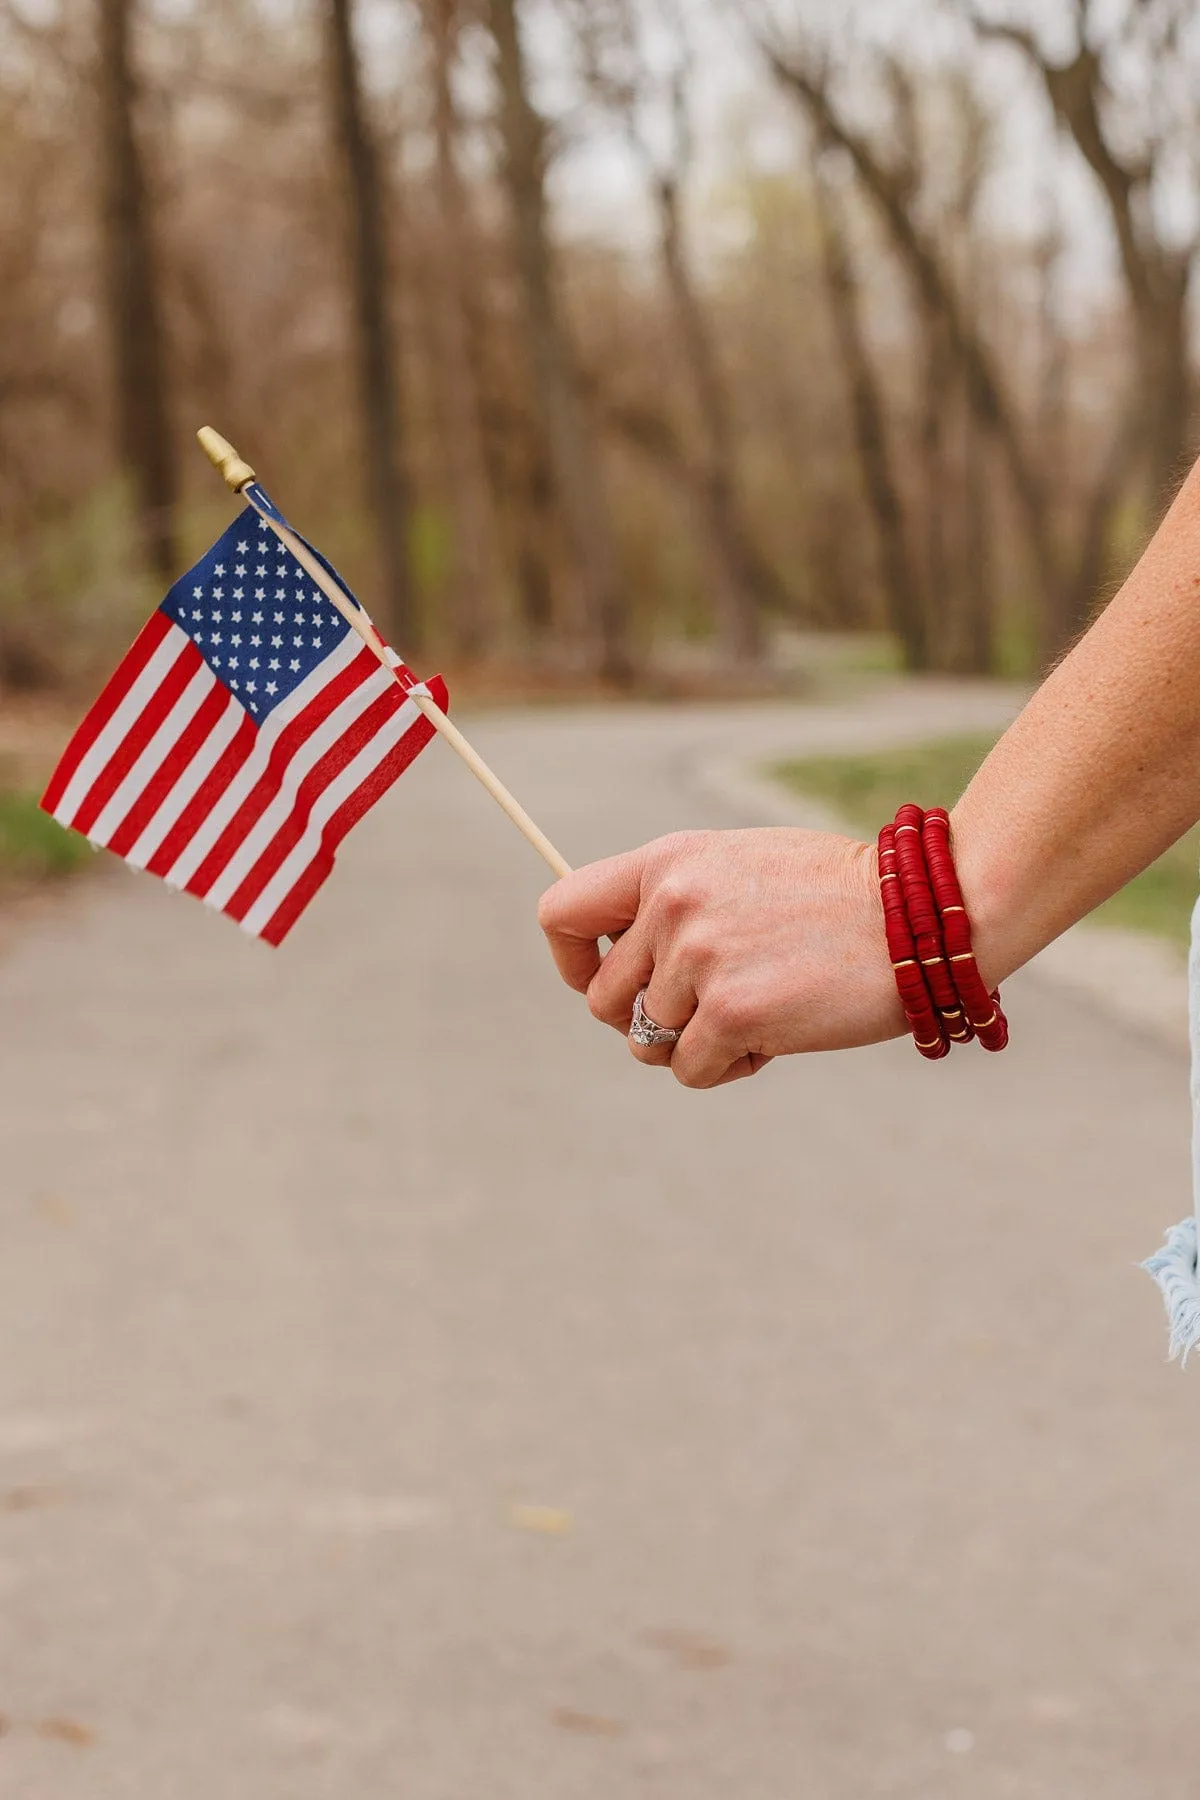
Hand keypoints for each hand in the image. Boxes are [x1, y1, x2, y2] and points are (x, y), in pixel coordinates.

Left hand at [537, 827, 906, 1087]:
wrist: (922, 914)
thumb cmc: (841, 898)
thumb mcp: (743, 867)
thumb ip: (680, 902)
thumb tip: (625, 963)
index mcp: (667, 862)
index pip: (561, 911)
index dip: (572, 960)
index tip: (605, 979)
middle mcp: (672, 905)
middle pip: (602, 997)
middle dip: (647, 1019)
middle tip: (707, 1014)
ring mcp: (698, 959)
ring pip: (647, 1041)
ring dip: (697, 1044)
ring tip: (760, 1014)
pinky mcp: (731, 1012)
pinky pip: (689, 1070)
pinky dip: (727, 1068)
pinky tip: (777, 1038)